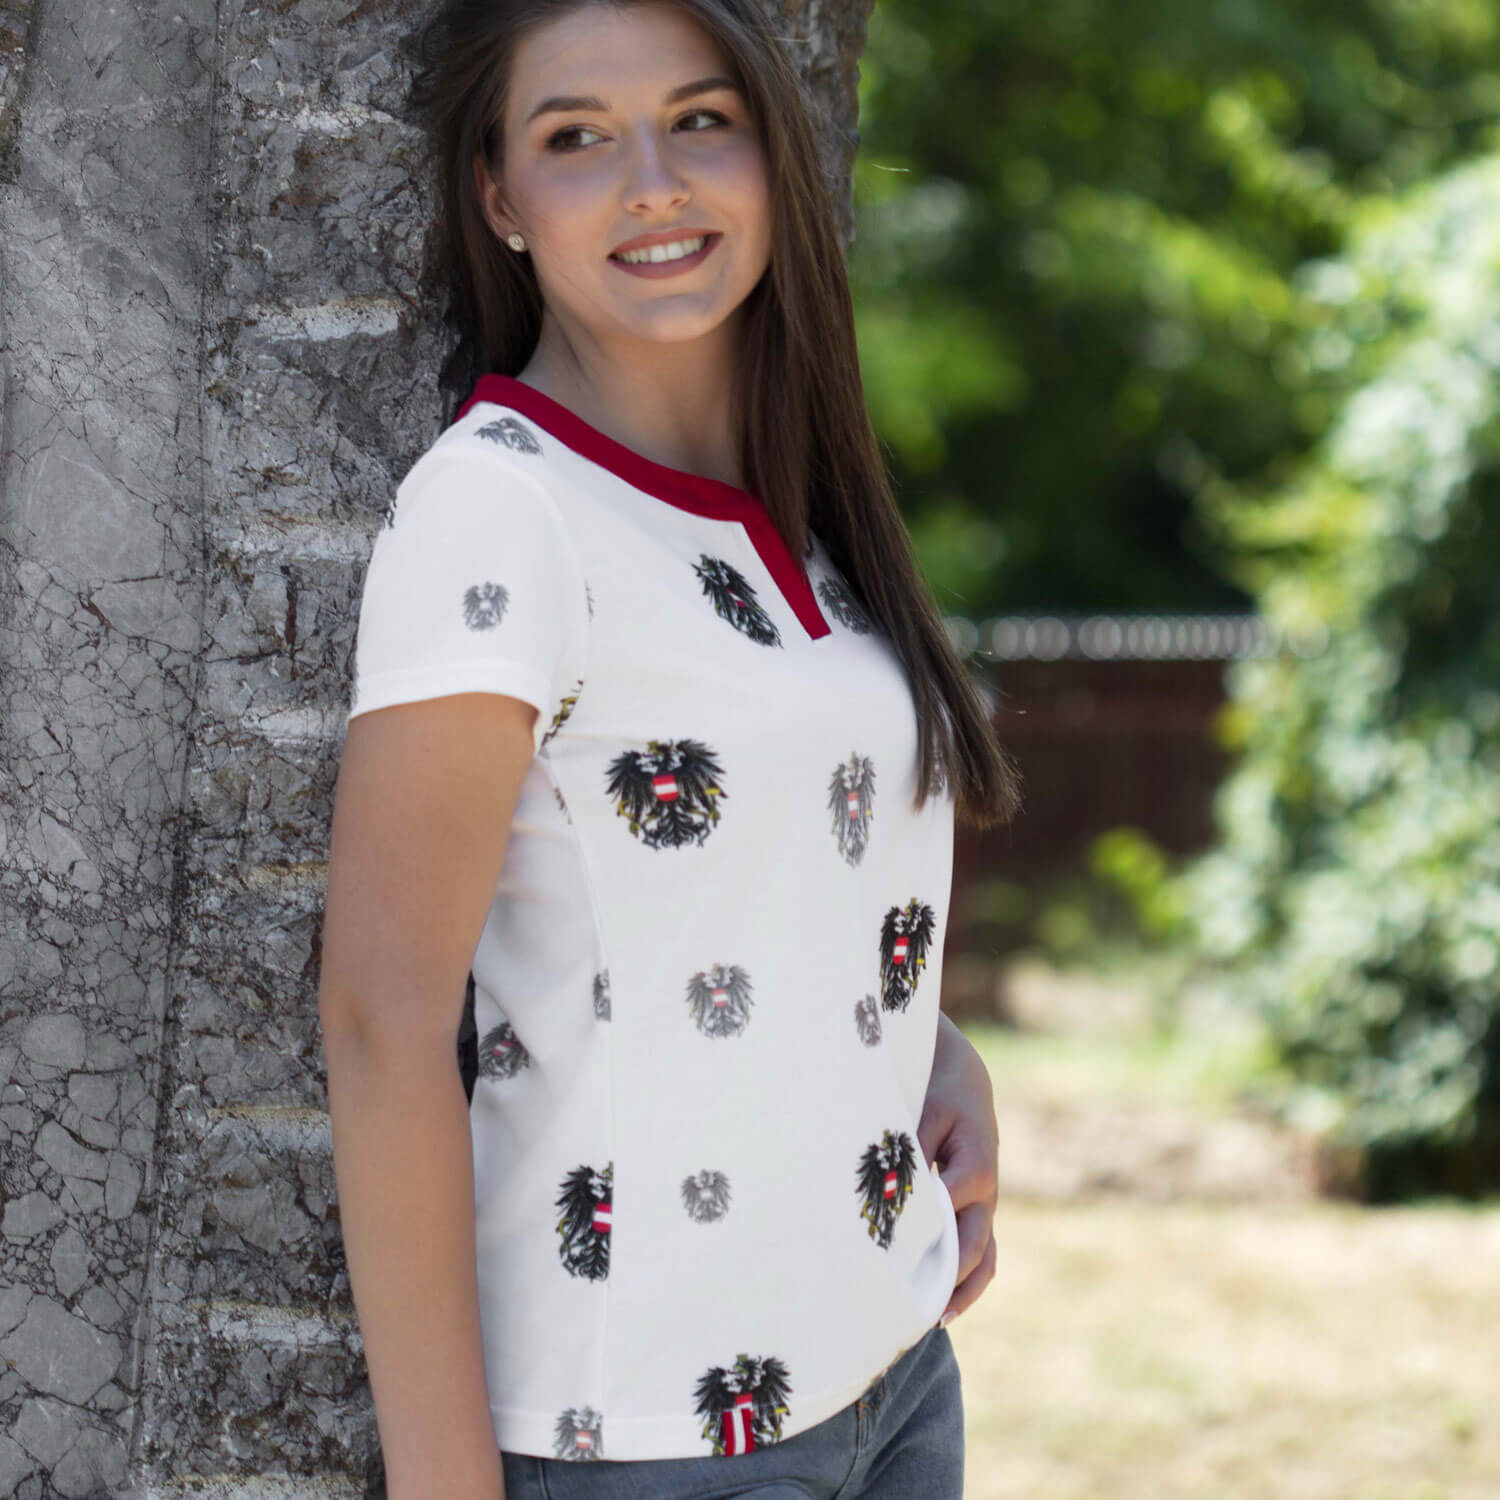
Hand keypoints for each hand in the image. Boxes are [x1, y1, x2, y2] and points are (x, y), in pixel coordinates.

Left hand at [916, 1011, 997, 1328]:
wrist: (964, 1078)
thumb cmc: (939, 1091)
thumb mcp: (925, 1110)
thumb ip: (912, 1149)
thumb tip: (895, 1191)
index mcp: (977, 1161)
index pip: (953, 1202)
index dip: (926, 1226)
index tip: (893, 1248)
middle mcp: (986, 1189)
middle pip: (973, 1241)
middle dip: (948, 1275)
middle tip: (917, 1304)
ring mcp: (984, 1204)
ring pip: (984, 1256)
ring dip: (962, 1289)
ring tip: (934, 1318)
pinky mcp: (976, 1210)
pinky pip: (980, 1253)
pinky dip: (966, 1281)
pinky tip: (941, 1308)